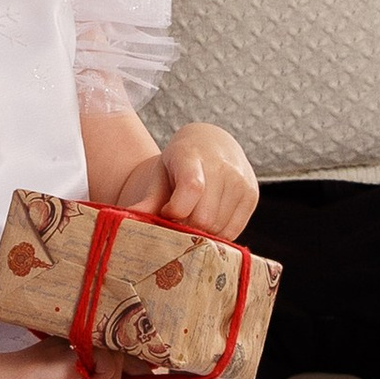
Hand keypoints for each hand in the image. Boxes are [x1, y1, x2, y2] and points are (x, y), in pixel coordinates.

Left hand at [118, 124, 258, 238]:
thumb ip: (149, 199)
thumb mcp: (161, 174)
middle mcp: (223, 167)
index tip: (167, 213)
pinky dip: (217, 234)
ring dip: (202, 233)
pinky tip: (208, 222)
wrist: (213, 144)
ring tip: (192, 218)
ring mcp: (241, 181)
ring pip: (218, 229)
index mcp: (194, 156)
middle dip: (186, 226)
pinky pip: (233, 231)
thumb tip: (128, 219)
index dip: (176, 210)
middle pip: (204, 217)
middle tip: (178, 220)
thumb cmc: (181, 163)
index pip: (192, 188)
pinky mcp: (252, 196)